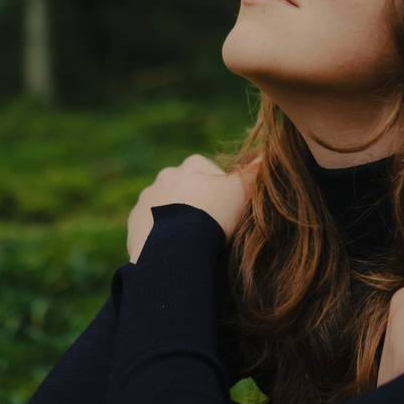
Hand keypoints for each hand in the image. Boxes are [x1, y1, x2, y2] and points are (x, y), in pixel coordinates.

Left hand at [125, 153, 257, 263]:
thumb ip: (255, 172)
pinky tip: (172, 249)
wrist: (175, 248)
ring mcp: (147, 199)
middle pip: (185, 188)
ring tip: (190, 242)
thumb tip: (268, 154)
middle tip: (209, 227)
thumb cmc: (213, 216)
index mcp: (190, 166)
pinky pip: (149, 227)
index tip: (227, 209)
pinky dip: (159, 235)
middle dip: (195, 203)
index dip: (221, 190)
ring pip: (165, 207)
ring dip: (175, 219)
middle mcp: (165, 176)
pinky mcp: (134, 222)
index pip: (209, 171)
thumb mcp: (241, 192)